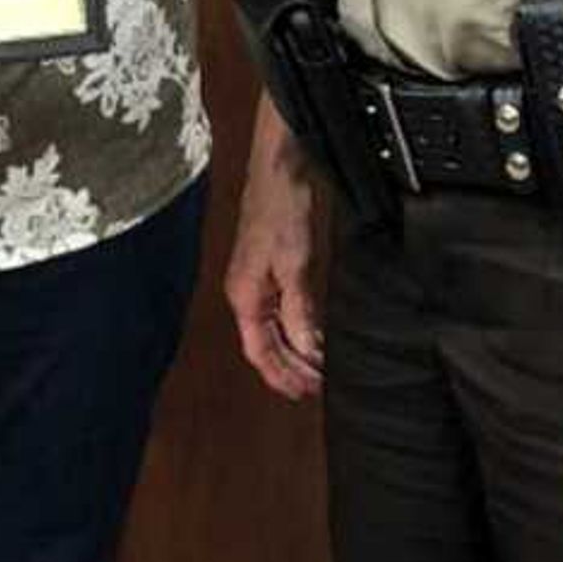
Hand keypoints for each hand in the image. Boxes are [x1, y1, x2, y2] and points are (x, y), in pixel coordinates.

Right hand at [223, 136, 323, 397]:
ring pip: (273, 330)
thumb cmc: (281, 209)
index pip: (259, 352)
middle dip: (290, 369)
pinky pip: (282, 311)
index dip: (281, 376)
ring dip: (295, 351)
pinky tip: (312, 334)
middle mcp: (246, 292)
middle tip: (317, 387)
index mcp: (245, 296)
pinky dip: (298, 328)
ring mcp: (257, 280)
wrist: (281, 168)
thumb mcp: (295, 266)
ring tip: (317, 369)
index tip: (305, 393)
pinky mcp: (271, 266)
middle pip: (265, 345)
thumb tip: (306, 348)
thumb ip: (299, 311)